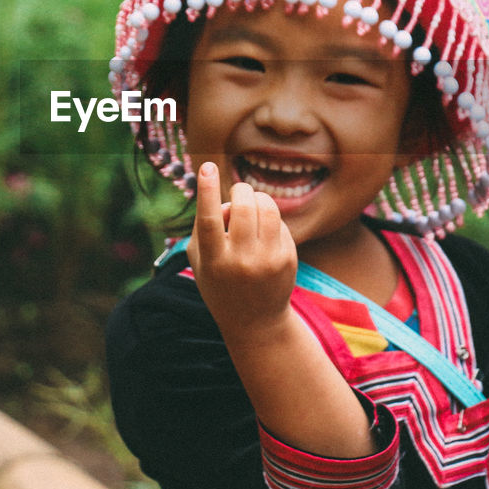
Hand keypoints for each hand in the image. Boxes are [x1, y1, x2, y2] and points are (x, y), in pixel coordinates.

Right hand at [186, 162, 297, 346]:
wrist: (256, 322)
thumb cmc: (220, 283)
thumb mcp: (201, 262)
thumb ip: (203, 228)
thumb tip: (224, 201)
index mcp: (214, 262)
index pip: (209, 221)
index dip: (207, 192)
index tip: (207, 166)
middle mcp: (241, 261)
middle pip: (242, 207)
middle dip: (239, 191)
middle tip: (237, 193)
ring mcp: (268, 260)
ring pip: (266, 207)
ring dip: (256, 198)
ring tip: (250, 206)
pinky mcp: (287, 258)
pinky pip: (278, 221)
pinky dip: (268, 218)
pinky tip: (262, 232)